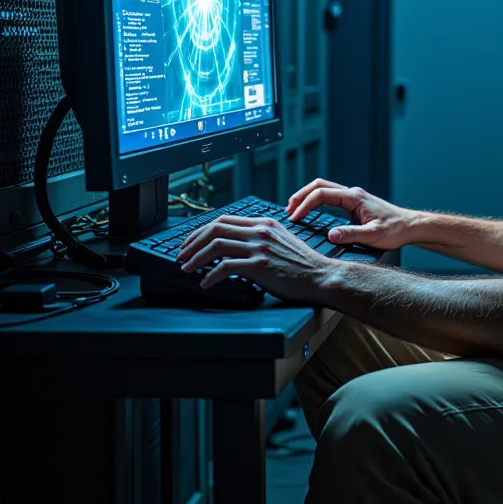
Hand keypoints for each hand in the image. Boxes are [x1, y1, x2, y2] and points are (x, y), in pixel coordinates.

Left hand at [177, 215, 332, 298]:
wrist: (321, 277)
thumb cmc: (303, 265)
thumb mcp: (281, 241)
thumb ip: (260, 238)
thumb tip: (235, 245)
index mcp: (263, 223)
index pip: (223, 220)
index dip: (201, 231)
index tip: (190, 243)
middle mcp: (259, 231)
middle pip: (214, 229)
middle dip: (192, 243)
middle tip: (181, 255)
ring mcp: (259, 248)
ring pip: (215, 246)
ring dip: (195, 258)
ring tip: (187, 269)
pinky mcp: (260, 266)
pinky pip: (225, 267)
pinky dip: (210, 276)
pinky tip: (206, 283)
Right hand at [287, 178, 417, 250]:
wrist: (411, 226)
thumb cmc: (396, 230)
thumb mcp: (373, 235)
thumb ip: (351, 234)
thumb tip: (330, 235)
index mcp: (354, 197)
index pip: (322, 194)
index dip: (305, 205)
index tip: (295, 218)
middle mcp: (352, 193)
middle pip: (319, 186)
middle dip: (301, 195)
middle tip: (288, 209)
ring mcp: (353, 197)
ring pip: (324, 189)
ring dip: (308, 196)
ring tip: (294, 209)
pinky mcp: (355, 204)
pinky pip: (330, 196)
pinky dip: (316, 201)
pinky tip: (312, 211)